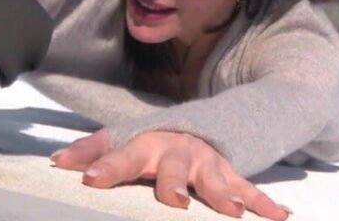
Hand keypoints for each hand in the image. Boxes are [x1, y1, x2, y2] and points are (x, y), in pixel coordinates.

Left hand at [51, 130, 290, 219]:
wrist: (197, 125)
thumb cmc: (150, 141)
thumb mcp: (120, 139)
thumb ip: (92, 151)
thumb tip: (57, 161)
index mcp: (148, 145)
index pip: (123, 155)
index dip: (107, 166)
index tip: (91, 179)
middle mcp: (180, 152)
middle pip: (176, 167)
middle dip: (176, 183)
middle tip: (175, 201)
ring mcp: (209, 164)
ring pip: (218, 179)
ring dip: (226, 194)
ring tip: (234, 213)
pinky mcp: (231, 174)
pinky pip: (250, 188)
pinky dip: (266, 203)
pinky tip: (281, 216)